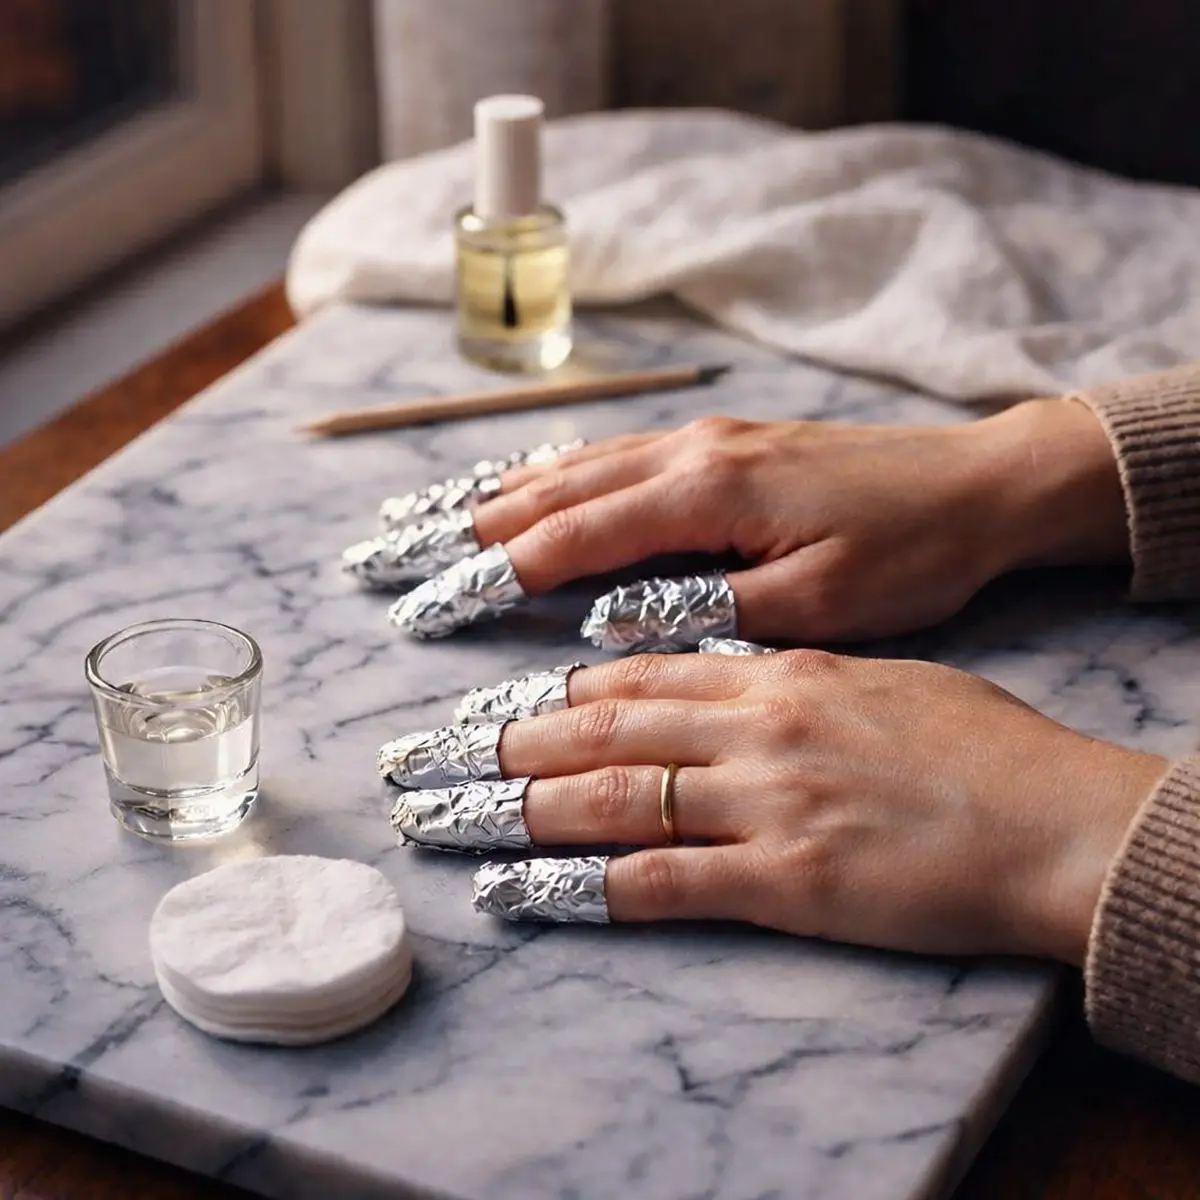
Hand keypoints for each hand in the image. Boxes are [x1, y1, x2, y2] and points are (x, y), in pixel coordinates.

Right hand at [471, 399, 1127, 642]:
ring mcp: (703, 439)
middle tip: (390, 556)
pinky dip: (553, 471)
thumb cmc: (909, 551)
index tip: (428, 601)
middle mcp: (689, 453)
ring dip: (496, 494)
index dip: (493, 572)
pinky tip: (526, 483)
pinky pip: (613, 452)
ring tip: (427, 517)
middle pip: (552, 489)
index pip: (573, 537)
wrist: (979, 482)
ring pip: (574, 462)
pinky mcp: (722, 442)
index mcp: (706, 493)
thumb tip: (608, 622)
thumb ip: (708, 613)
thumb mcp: (819, 605)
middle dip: (466, 527)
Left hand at [484, 652, 1164, 963]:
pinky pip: (660, 882)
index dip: (556, 690)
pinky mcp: (784, 883)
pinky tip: (524, 891)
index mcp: (776, 674)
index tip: (500, 702)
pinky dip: (581, 887)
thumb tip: (722, 678)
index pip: (635, 674)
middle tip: (433, 754)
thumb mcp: (876, 678)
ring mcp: (763, 804)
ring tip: (448, 817)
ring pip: (608, 799)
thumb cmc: (981, 744)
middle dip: (505, 741)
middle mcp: (752, 729)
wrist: (1055, 815)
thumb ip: (788, 679)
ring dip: (516, 809)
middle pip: (600, 731)